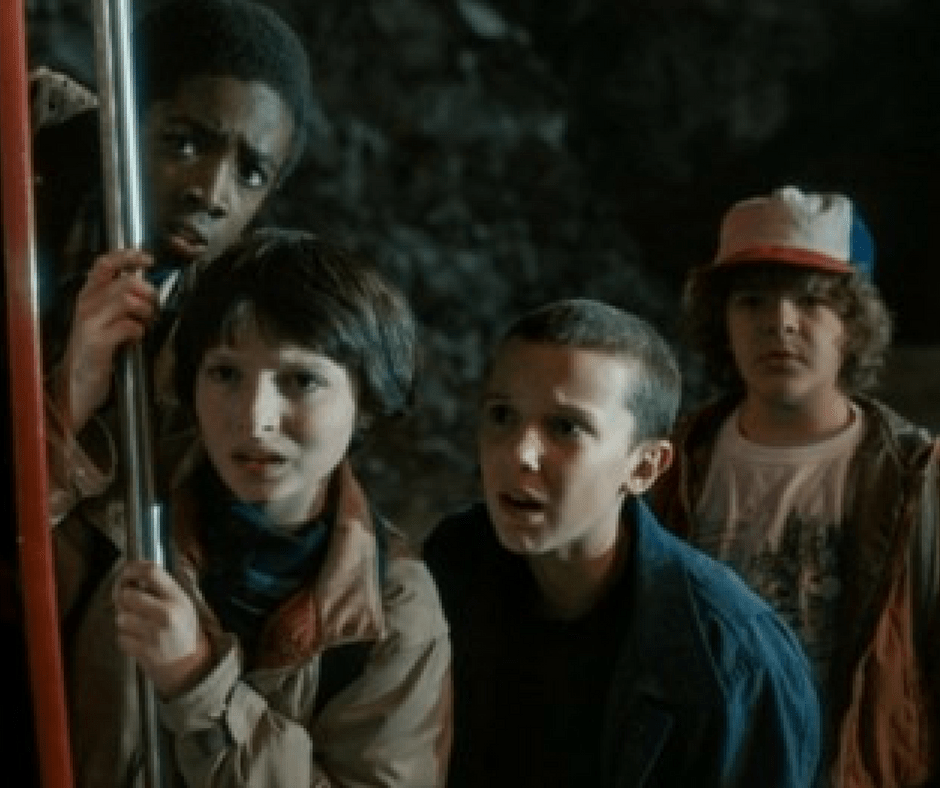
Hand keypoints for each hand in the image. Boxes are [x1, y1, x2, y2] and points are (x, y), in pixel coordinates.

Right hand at [56, 250, 158, 432]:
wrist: (78, 384)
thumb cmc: (98, 350)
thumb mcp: (105, 319)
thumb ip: (120, 300)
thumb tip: (150, 288)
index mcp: (88, 295)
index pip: (105, 264)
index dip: (128, 256)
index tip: (149, 260)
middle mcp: (86, 304)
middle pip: (126, 283)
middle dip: (149, 294)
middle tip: (153, 309)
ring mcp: (90, 323)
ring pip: (127, 300)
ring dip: (146, 312)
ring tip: (146, 324)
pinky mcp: (97, 343)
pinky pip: (128, 327)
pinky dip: (139, 332)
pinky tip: (135, 340)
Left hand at [113, 560, 211, 698]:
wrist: (192, 667)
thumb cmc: (185, 631)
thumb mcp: (184, 604)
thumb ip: (163, 589)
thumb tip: (136, 574)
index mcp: (177, 598)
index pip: (151, 572)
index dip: (133, 568)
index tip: (127, 571)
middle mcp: (165, 613)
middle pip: (127, 595)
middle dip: (125, 599)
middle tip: (130, 603)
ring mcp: (153, 633)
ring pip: (120, 618)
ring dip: (125, 621)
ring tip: (139, 625)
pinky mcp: (143, 651)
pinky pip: (121, 638)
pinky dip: (126, 639)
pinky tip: (139, 640)